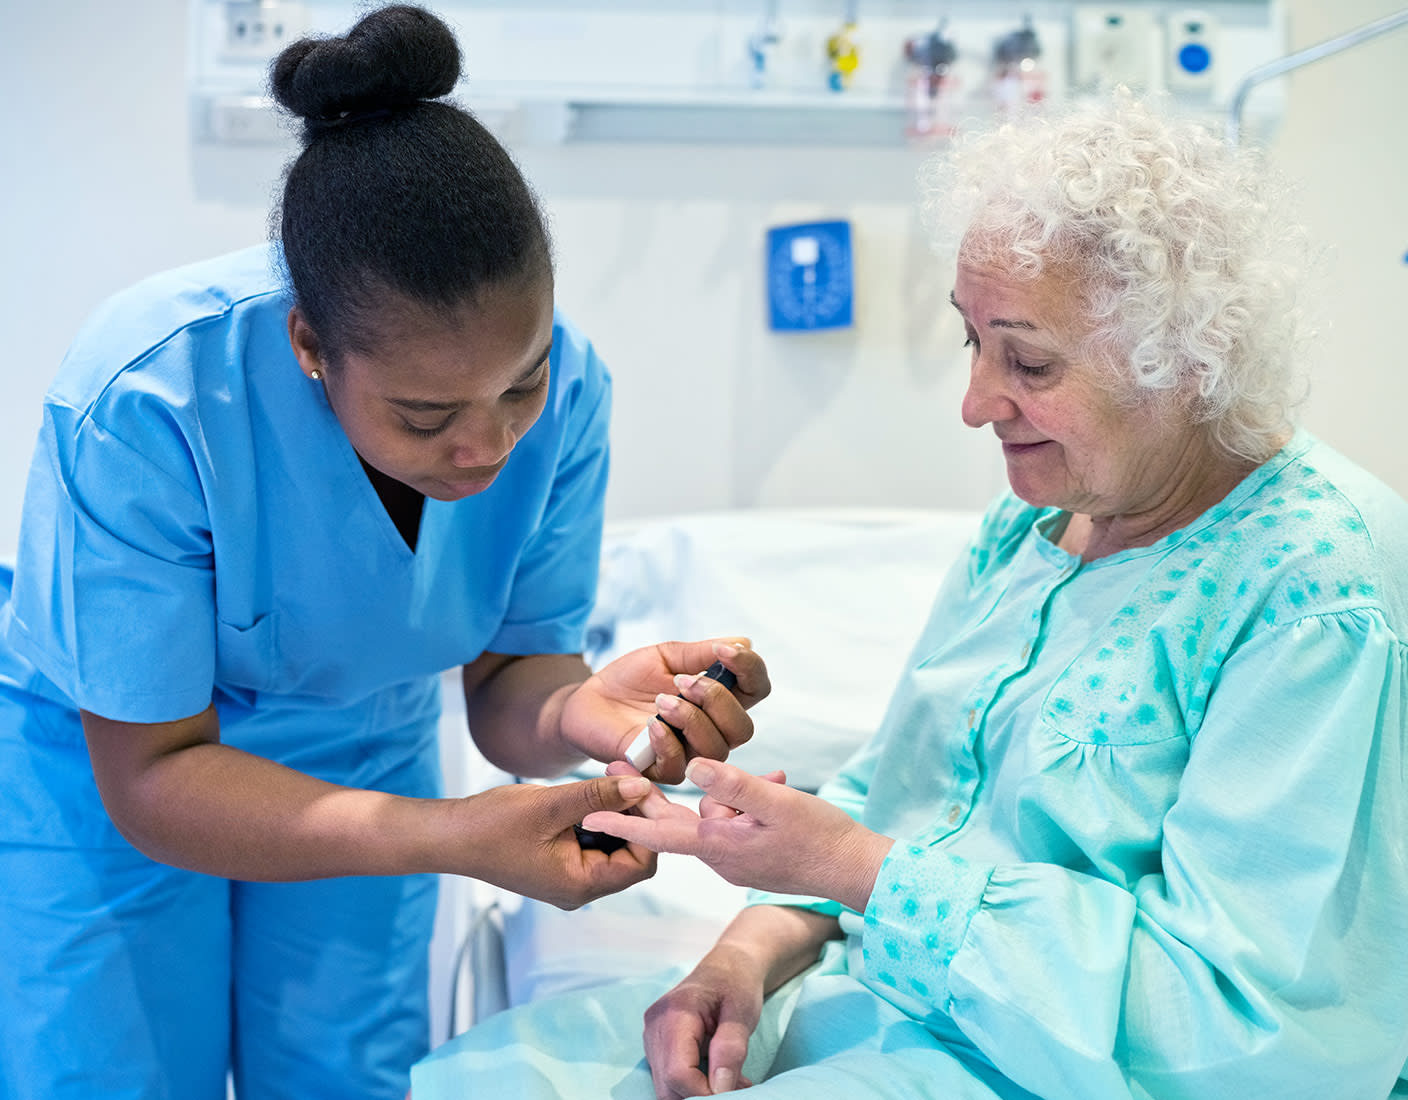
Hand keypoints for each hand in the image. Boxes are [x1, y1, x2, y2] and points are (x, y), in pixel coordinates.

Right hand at [453, 775, 657, 908]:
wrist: (451, 836)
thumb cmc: (493, 825)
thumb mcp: (550, 805)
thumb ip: (598, 797)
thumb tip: (642, 786)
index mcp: (581, 885)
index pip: (641, 862)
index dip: (648, 824)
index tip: (642, 788)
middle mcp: (580, 889)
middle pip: (631, 856)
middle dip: (634, 816)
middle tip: (628, 777)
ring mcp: (569, 878)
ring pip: (614, 848)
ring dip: (617, 814)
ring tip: (611, 778)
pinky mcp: (560, 864)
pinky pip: (594, 844)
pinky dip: (599, 818)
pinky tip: (593, 793)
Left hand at [561, 639, 769, 783]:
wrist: (589, 701)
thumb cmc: (629, 679)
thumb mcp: (665, 656)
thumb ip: (701, 654)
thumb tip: (743, 642)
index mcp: (719, 698)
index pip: (756, 688)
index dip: (750, 669)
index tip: (725, 651)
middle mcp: (711, 729)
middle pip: (743, 728)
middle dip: (718, 700)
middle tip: (683, 681)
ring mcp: (689, 753)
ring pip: (715, 749)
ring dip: (691, 720)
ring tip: (661, 701)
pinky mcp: (661, 771)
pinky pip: (679, 765)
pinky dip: (667, 741)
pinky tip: (650, 725)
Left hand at [582, 760, 892, 911]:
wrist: (855, 870)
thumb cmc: (820, 836)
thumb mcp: (777, 802)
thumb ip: (734, 784)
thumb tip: (695, 767)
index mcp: (718, 844)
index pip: (658, 831)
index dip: (623, 820)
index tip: (587, 815)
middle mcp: (720, 855)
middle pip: (674, 820)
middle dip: (649, 794)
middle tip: (620, 764)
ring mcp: (737, 857)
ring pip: (713, 814)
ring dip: (723, 792)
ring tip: (762, 776)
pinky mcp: (753, 853)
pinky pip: (735, 821)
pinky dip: (745, 801)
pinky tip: (777, 785)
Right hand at [644, 945, 763, 1097]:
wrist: (727, 966)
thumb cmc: (738, 984)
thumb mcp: (743, 1013)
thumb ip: (730, 1050)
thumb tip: (720, 1090)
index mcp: (676, 1012)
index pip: (678, 1072)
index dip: (704, 1092)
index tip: (735, 1090)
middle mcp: (655, 1025)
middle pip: (667, 1085)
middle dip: (701, 1095)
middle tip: (738, 1086)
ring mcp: (651, 1035)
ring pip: (665, 1086)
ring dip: (697, 1092)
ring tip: (729, 1079)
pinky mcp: (655, 1044)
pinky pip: (667, 1077)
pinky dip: (691, 1086)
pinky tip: (716, 1075)